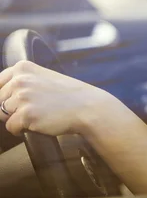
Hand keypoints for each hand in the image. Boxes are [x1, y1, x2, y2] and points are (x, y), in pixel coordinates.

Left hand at [0, 60, 116, 136]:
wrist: (88, 107)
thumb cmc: (68, 95)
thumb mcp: (43, 78)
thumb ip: (22, 82)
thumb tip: (0, 97)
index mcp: (23, 68)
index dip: (5, 96)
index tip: (16, 102)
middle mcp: (20, 80)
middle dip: (12, 108)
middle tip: (36, 108)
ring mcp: (22, 97)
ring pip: (3, 115)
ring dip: (18, 118)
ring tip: (39, 114)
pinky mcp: (26, 114)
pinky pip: (11, 128)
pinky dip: (22, 129)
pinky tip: (39, 122)